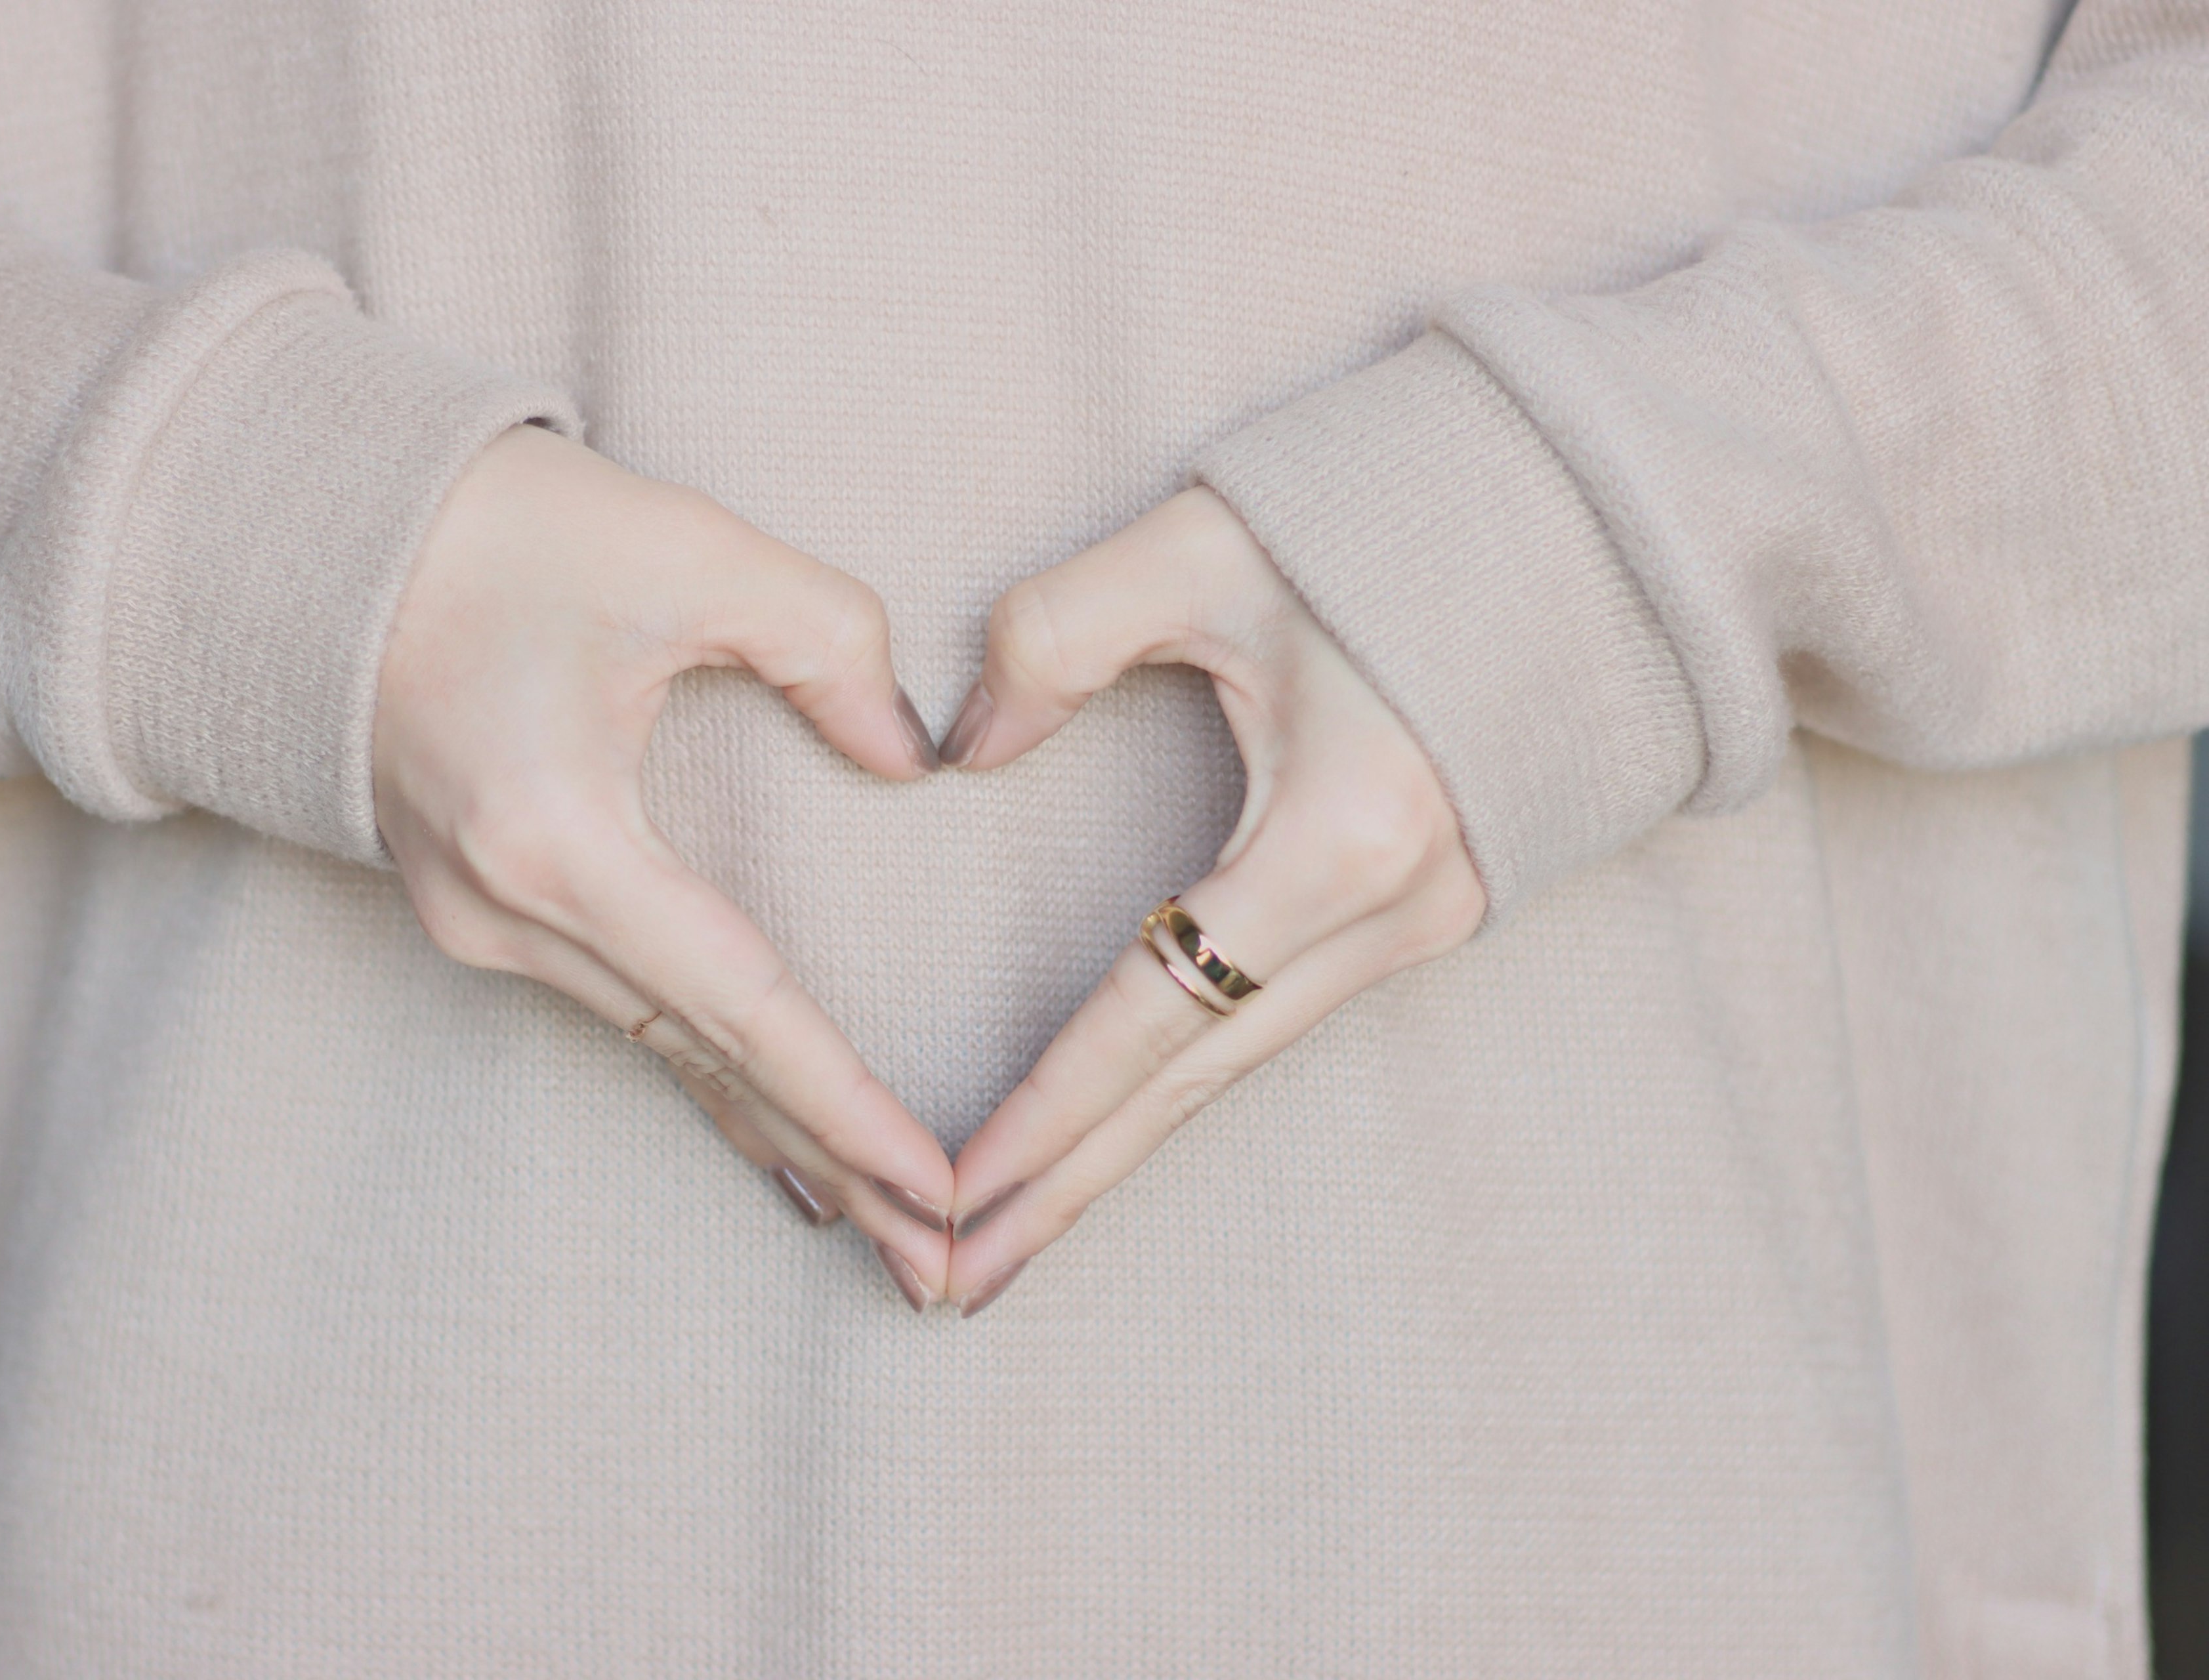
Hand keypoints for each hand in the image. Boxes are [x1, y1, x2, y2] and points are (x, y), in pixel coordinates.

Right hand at [374, 425, 955, 1301]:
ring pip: (658, 1048)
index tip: (937, 1191)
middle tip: (938, 1269)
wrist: (302, 531)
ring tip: (876, 1217)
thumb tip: (910, 755)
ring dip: (770, 1128)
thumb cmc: (493, 528)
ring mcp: (474, 920)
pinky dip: (701, 1071)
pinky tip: (758, 1127)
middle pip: (703, 1062)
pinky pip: (615, 1011)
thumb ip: (826, 641)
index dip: (845, 1103)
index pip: (739, 1006)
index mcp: (556, 839)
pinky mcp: (471, 904)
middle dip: (830, 1163)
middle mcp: (506, 910)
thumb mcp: (683, 549)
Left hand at [937, 488, 1486, 1313]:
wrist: (1589, 522)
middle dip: (1071, 1184)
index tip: (950, 1190)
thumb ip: (1058, 631)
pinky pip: (1278, 1025)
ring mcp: (1426, 922)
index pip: (1157, 1007)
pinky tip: (1121, 1126)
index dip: (1048, 1106)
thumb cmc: (1395, 518)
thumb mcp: (1207, 544)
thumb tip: (960, 746)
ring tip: (1014, 1232)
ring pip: (1241, 1068)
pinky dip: (1186, 1086)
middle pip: (1197, 1083)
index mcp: (1344, 832)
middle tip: (952, 1280)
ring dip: (1124, 1151)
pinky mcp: (1426, 911)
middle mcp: (1395, 908)